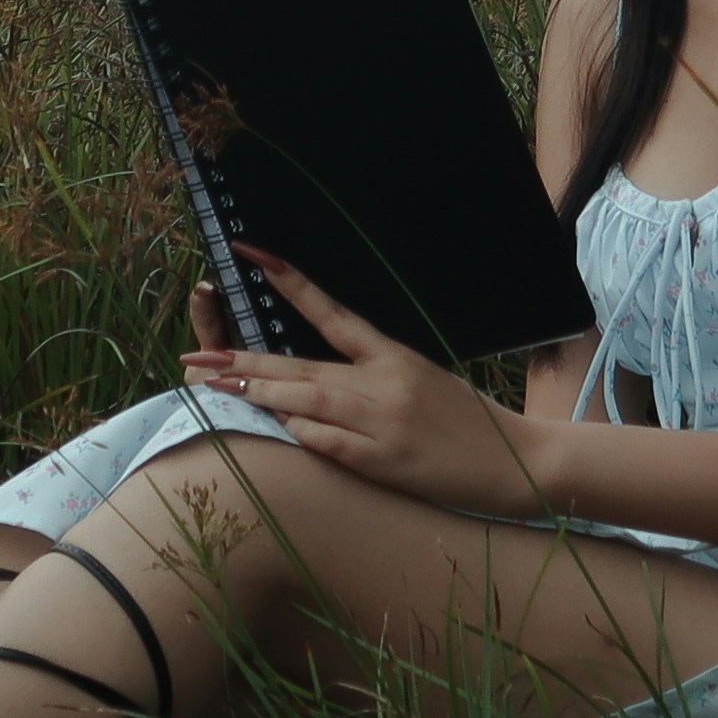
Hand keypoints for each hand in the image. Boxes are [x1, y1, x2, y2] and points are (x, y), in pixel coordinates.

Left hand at [186, 246, 547, 518]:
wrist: (517, 462)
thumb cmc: (468, 422)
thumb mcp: (424, 379)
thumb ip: (373, 374)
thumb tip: (316, 377)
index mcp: (395, 356)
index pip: (333, 312)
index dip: (291, 282)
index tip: (253, 255)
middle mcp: (384, 384)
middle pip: (302, 366)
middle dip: (245, 362)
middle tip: (199, 357)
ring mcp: (382, 424)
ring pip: (306, 402)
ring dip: (259, 395)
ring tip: (217, 387)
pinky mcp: (384, 463)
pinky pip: (328, 444)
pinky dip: (299, 434)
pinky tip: (274, 427)